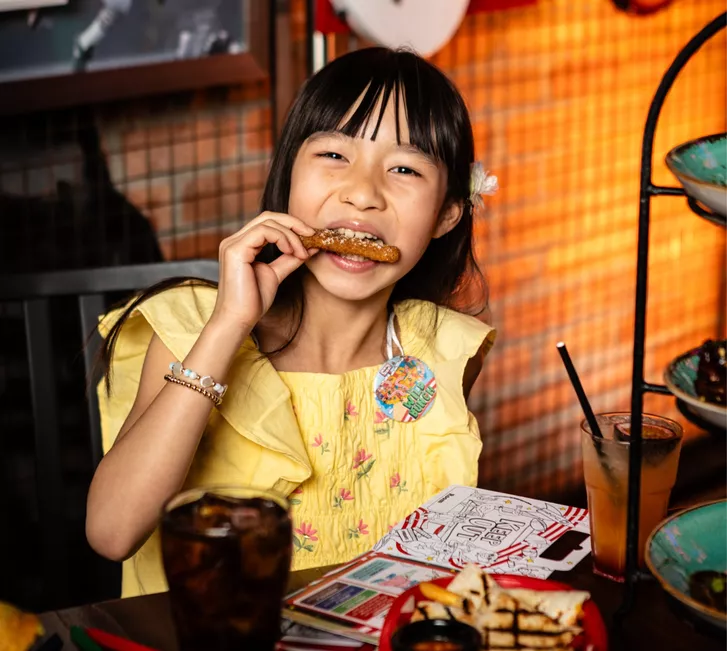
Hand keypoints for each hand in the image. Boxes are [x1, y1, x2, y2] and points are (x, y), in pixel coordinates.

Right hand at [210, 212, 315, 330]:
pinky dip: (283, 238)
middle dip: (294, 223)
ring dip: (291, 235)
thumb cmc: (253, 301)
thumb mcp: (276, 274)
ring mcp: (233, 244)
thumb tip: (310, 247)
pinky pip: (264, 231)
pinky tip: (291, 252)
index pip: (268, 223)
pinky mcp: (235, 250)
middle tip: (312, 236)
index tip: (311, 238)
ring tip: (301, 252)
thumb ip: (290, 258)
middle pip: (268, 216)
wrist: (239, 319)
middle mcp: (234, 240)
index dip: (291, 226)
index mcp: (242, 245)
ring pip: (267, 222)